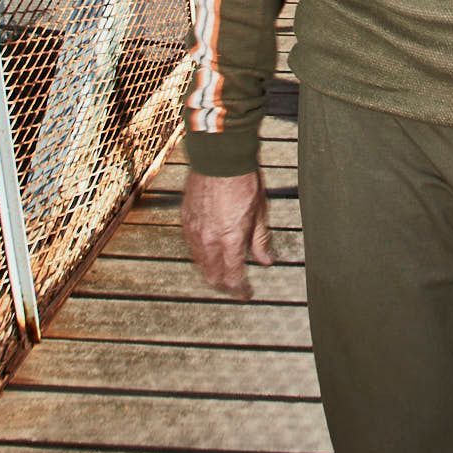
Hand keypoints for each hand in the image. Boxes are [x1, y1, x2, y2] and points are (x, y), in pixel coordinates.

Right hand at [180, 167, 274, 299]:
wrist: (220, 158)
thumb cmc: (243, 181)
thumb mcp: (260, 212)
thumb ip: (260, 240)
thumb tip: (266, 261)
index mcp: (230, 239)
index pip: (233, 277)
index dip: (240, 290)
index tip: (246, 294)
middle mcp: (209, 239)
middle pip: (212, 276)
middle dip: (224, 285)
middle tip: (234, 286)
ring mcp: (194, 230)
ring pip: (200, 262)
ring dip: (211, 270)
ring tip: (223, 270)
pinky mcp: (186, 219)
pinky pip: (192, 245)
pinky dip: (201, 253)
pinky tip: (210, 250)